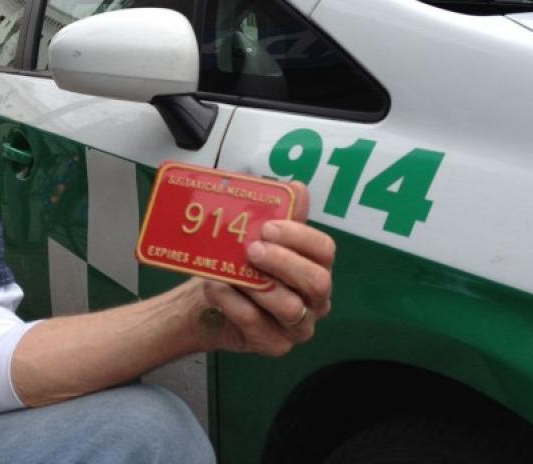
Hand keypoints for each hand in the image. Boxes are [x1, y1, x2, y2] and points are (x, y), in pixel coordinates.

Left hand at [196, 182, 334, 356]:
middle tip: (253, 250)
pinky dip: (234, 303)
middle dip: (284, 263)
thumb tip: (297, 187)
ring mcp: (298, 327)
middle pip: (317, 282)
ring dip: (258, 285)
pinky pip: (257, 324)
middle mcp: (315, 300)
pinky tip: (217, 288)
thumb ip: (280, 214)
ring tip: (232, 271)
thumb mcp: (257, 236)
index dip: (299, 237)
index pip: (324, 250)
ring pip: (290, 308)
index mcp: (316, 267)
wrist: (208, 299)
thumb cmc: (239, 265)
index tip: (268, 227)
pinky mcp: (275, 345)